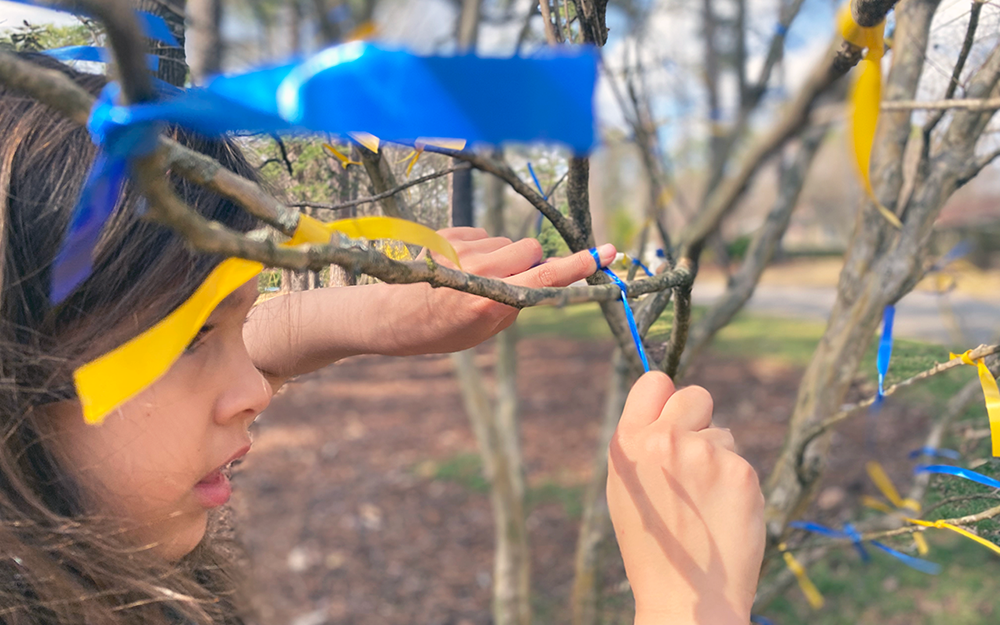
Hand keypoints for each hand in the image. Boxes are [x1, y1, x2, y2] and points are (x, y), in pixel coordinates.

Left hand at [378, 227, 616, 354]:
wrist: (386, 315)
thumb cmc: (438, 330)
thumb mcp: (482, 332)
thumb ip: (515, 304)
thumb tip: (539, 279)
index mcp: (490, 300)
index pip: (545, 278)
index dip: (579, 266)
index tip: (606, 252)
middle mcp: (478, 269)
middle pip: (530, 249)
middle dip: (529, 263)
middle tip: (510, 284)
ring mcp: (460, 248)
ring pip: (507, 242)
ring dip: (502, 257)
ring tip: (472, 279)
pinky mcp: (446, 234)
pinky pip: (483, 235)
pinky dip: (480, 249)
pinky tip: (458, 267)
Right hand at [606, 372, 764, 624]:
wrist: (685, 597)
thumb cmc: (652, 545)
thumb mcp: (627, 487)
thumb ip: (643, 442)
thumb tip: (669, 406)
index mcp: (628, 442)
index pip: (654, 382)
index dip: (666, 397)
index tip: (673, 415)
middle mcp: (665, 440)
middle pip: (695, 395)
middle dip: (699, 419)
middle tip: (694, 460)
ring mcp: (705, 454)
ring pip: (723, 433)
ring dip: (718, 458)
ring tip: (704, 502)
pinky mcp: (741, 472)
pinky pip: (742, 462)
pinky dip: (736, 485)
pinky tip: (724, 514)